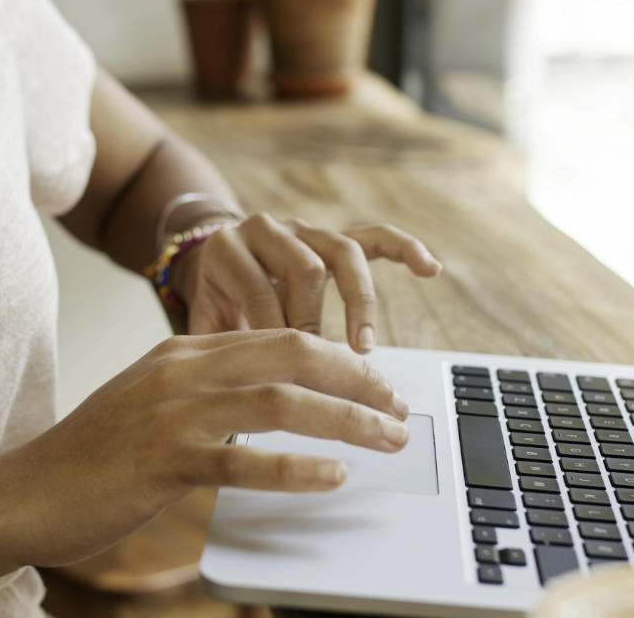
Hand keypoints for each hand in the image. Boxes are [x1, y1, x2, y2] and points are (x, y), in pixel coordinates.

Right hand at [0, 329, 408, 569]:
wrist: (22, 493)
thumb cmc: (89, 461)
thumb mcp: (151, 408)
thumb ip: (204, 398)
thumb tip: (266, 407)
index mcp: (182, 354)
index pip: (278, 339)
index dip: (338, 358)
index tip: (376, 382)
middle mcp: (182, 371)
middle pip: (291, 354)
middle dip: (357, 378)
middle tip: (397, 407)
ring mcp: (172, 413)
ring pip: (280, 401)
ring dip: (345, 418)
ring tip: (386, 438)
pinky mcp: (163, 461)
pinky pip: (242, 458)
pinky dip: (295, 466)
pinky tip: (331, 476)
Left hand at [170, 214, 441, 352]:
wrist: (208, 267)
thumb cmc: (213, 308)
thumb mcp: (203, 328)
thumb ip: (217, 352)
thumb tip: (238, 403)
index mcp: (228, 250)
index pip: (258, 290)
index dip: (273, 334)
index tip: (285, 375)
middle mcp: (268, 231)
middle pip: (303, 269)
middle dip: (314, 321)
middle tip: (319, 365)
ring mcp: (303, 230)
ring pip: (342, 252)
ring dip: (358, 302)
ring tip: (364, 346)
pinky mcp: (332, 237)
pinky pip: (375, 236)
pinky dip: (404, 250)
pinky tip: (430, 269)